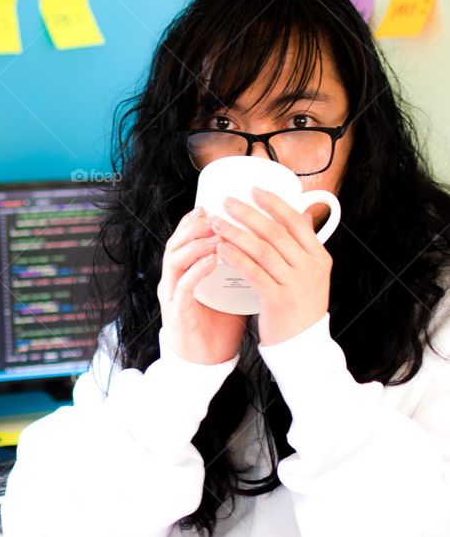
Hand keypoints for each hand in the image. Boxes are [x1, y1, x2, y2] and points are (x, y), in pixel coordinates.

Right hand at [158, 208, 246, 364]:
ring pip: (175, 260)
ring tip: (217, 234)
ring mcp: (172, 296)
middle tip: (216, 215)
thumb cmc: (219, 328)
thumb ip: (242, 270)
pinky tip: (213, 260)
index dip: (194, 221)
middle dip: (194, 227)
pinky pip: (183, 287)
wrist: (207, 365)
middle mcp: (174, 282)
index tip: (212, 205)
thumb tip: (272, 249)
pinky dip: (197, 270)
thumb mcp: (232, 293)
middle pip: (175, 244)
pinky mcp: (177, 313)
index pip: (183, 240)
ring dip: (196, 244)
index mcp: (184, 274)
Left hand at [210, 189, 331, 344]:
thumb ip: (306, 245)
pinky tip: (221, 249)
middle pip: (276, 232)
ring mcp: (295, 284)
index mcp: (319, 257)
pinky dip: (236, 258)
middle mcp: (310, 268)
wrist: (304, 346)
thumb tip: (303, 214)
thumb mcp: (313, 275)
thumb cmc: (301, 308)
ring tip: (217, 224)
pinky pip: (253, 273)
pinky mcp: (278, 300)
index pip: (297, 221)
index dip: (274, 203)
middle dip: (248, 213)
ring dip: (236, 233)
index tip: (254, 190)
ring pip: (262, 249)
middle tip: (227, 203)